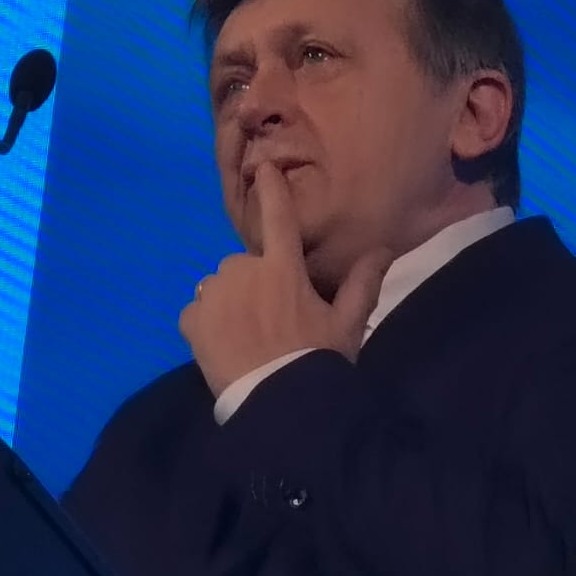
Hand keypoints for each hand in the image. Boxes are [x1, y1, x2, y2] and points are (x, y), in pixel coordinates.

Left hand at [179, 162, 392, 395]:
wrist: (278, 406)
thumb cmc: (316, 362)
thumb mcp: (347, 325)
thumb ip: (362, 283)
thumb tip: (384, 248)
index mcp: (283, 269)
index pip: (278, 218)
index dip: (272, 190)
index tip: (263, 170)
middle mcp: (243, 271)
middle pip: (244, 264)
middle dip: (254, 283)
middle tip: (271, 320)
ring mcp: (214, 295)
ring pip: (219, 287)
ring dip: (229, 302)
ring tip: (246, 336)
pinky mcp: (191, 320)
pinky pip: (197, 313)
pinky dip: (207, 325)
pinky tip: (224, 346)